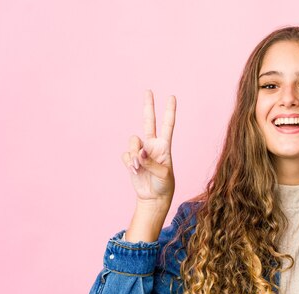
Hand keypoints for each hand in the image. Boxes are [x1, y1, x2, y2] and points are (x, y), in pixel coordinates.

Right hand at [122, 90, 175, 205]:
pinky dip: (129, 163)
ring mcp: (141, 151)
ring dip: (134, 154)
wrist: (154, 197)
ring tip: (139, 167)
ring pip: (133, 142)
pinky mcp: (131, 159)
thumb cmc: (164, 185)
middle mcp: (152, 145)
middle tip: (148, 90)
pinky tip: (135, 171)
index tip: (172, 97)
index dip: (170, 111)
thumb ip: (151, 162)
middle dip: (148, 106)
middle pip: (149, 121)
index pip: (168, 125)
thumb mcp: (163, 174)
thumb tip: (139, 153)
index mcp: (165, 146)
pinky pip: (126, 155)